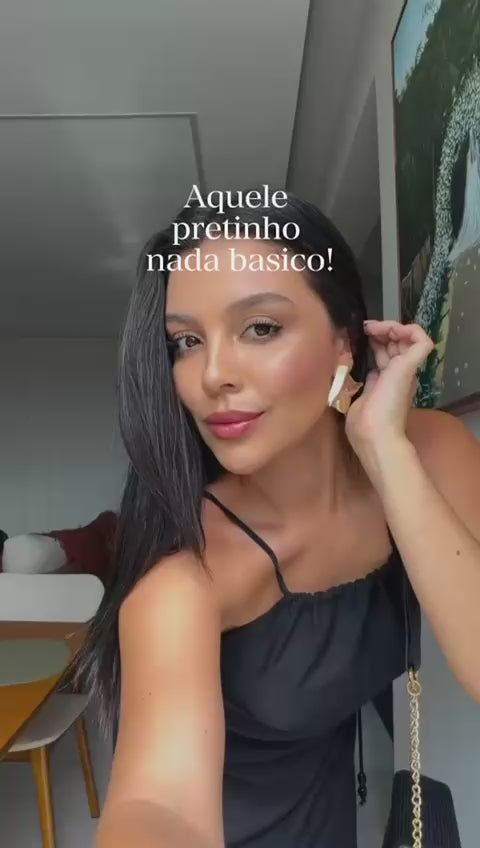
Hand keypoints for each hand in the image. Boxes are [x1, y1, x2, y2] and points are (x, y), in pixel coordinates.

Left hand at [345, 320, 433, 453]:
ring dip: (391, 326)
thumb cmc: (364, 425)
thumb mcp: (360, 398)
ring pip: (408, 338)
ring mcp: (406, 370)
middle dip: (380, 331)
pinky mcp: (410, 366)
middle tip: (364, 328)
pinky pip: (422, 340)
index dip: (374, 342)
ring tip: (374, 327)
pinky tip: (391, 329)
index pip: (385, 355)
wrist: (375, 435)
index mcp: (388, 383)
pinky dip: (410, 329)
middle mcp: (400, 375)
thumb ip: (367, 383)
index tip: (359, 336)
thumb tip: (368, 371)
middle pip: (395, 344)